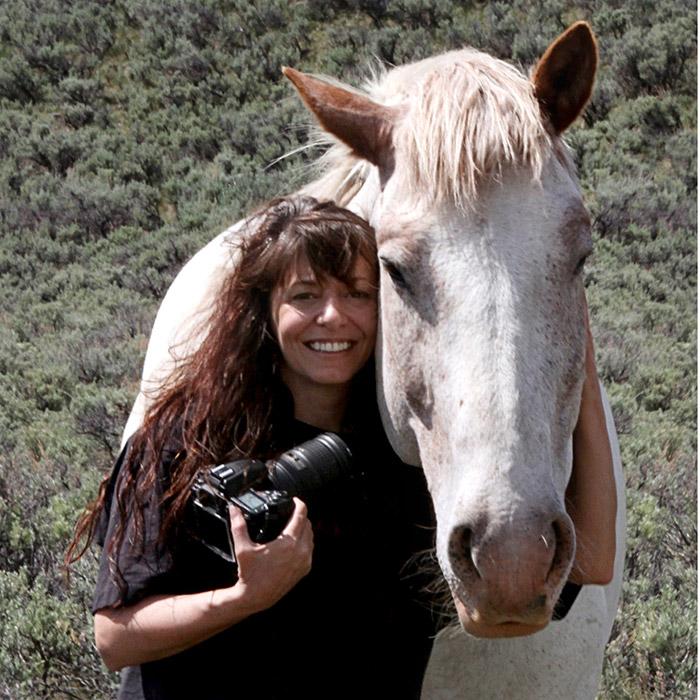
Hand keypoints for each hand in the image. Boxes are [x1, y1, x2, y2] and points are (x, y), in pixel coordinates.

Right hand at [229, 498, 313, 612]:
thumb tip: (234, 509)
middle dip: (301, 516)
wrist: (256, 597)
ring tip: (293, 525)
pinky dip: (305, 542)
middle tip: (291, 512)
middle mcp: (300, 551)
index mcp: (289, 543)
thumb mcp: (243, 548)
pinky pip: (310, 550)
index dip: (299, 504)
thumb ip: (238, 525)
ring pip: (310, 537)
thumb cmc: (250, 574)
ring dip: (304, 528)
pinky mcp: (304, 570)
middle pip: (308, 524)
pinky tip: (295, 542)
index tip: (294, 500)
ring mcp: (304, 561)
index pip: (301, 515)